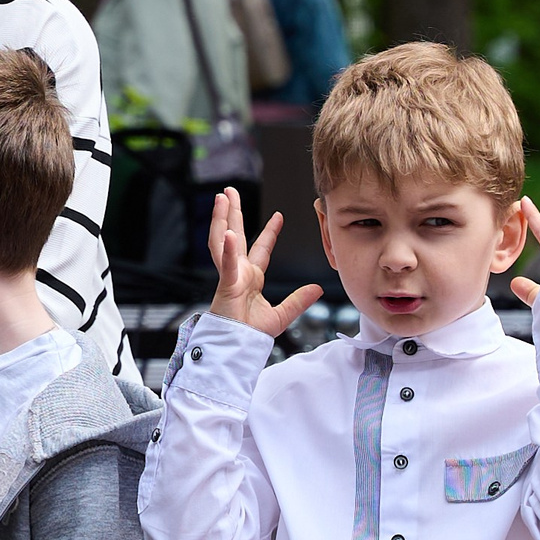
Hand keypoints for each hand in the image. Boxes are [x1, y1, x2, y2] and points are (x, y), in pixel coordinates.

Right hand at [207, 186, 322, 336]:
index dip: (269, 232)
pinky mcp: (226, 284)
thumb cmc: (251, 334)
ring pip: (222, 241)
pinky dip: (228, 248)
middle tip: (229, 192)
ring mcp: (230, 275)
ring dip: (222, 218)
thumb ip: (298, 301)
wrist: (238, 347)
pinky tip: (230, 232)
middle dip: (232, 212)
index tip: (279, 216)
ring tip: (222, 198)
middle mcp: (238, 272)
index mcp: (251, 278)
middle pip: (235, 234)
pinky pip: (227, 263)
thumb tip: (318, 289)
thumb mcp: (281, 315)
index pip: (260, 248)